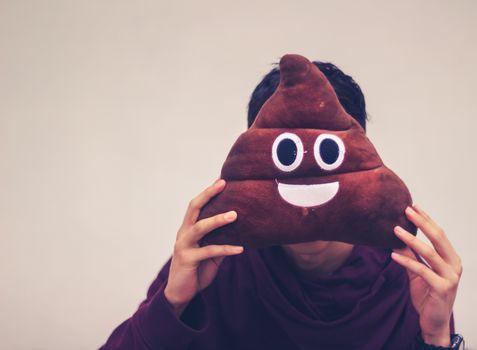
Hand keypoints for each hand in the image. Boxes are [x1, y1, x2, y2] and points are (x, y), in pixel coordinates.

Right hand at [164, 179, 243, 315]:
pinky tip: (240, 249)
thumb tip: (241, 231)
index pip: (196, 205)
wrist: (180, 293)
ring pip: (200, 228)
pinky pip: (209, 251)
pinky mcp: (188, 260)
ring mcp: (184, 246)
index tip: (222, 180)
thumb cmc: (196, 270)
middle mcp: (184, 233)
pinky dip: (226, 249)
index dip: (208, 192)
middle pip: (194, 208)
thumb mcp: (211, 254)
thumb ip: (221, 240)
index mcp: (188, 229)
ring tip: (234, 215)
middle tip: (223, 183)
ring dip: (217, 220)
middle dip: (208, 194)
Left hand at [391, 205, 461, 346]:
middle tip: (406, 210)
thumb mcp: (417, 272)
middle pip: (438, 238)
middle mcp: (454, 265)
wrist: (433, 322)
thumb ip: (411, 256)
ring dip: (410, 240)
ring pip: (429, 253)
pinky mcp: (442, 288)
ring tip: (395, 230)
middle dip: (422, 222)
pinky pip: (421, 271)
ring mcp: (450, 277)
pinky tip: (393, 254)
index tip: (414, 206)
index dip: (426, 219)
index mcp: (451, 259)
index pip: (439, 234)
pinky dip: (406, 261)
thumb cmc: (428, 295)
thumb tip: (397, 238)